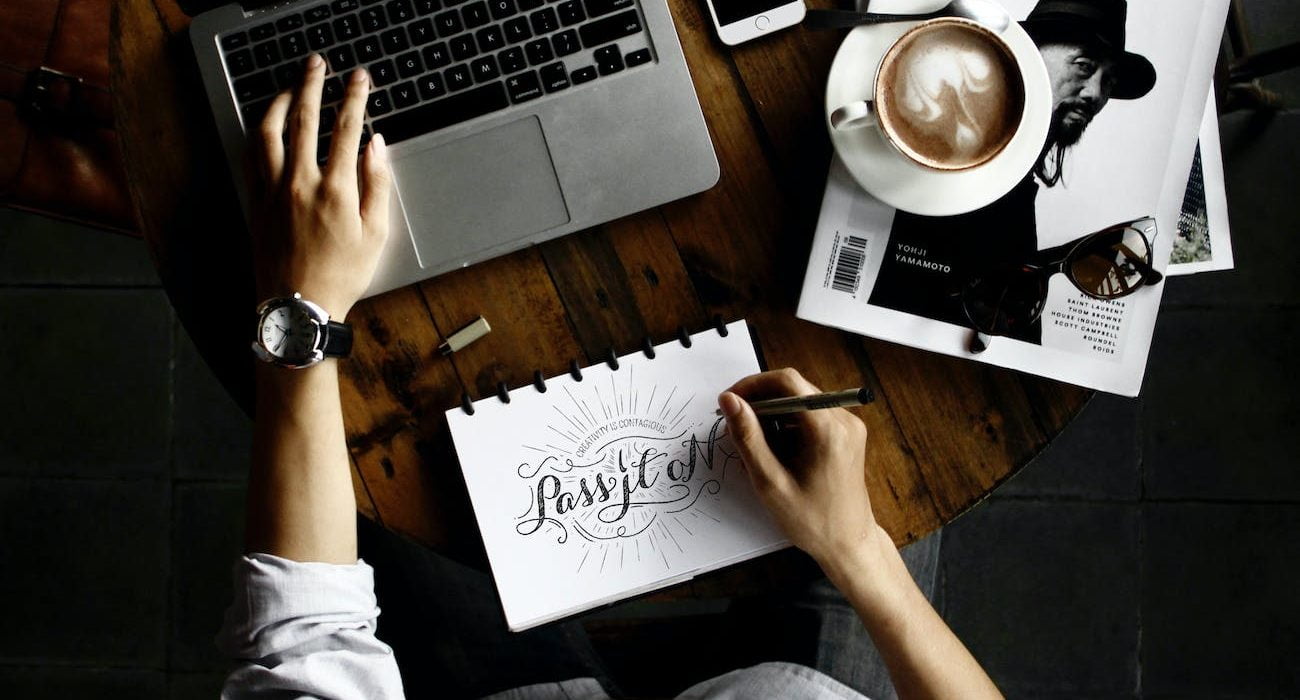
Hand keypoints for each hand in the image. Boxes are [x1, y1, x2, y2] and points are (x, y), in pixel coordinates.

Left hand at [248, 55, 391, 319]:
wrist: (299, 308)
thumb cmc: (341, 276)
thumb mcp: (376, 234)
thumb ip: (378, 184)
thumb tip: (376, 146)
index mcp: (336, 190)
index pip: (345, 128)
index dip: (354, 97)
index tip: (359, 78)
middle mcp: (300, 183)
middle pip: (304, 119)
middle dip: (312, 84)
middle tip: (317, 64)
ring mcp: (272, 191)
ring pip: (269, 132)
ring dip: (279, 102)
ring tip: (290, 87)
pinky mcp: (255, 202)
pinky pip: (252, 156)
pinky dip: (260, 133)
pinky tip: (267, 126)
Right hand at [718, 369, 882, 571]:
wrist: (849, 544)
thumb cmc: (812, 521)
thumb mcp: (770, 482)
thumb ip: (748, 437)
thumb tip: (729, 401)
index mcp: (828, 430)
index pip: (787, 382)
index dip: (753, 385)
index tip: (730, 402)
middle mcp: (844, 420)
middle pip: (794, 388)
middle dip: (761, 402)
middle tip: (736, 427)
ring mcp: (848, 426)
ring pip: (800, 401)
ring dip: (773, 416)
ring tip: (757, 448)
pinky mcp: (847, 434)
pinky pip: (811, 415)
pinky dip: (788, 425)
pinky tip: (777, 453)